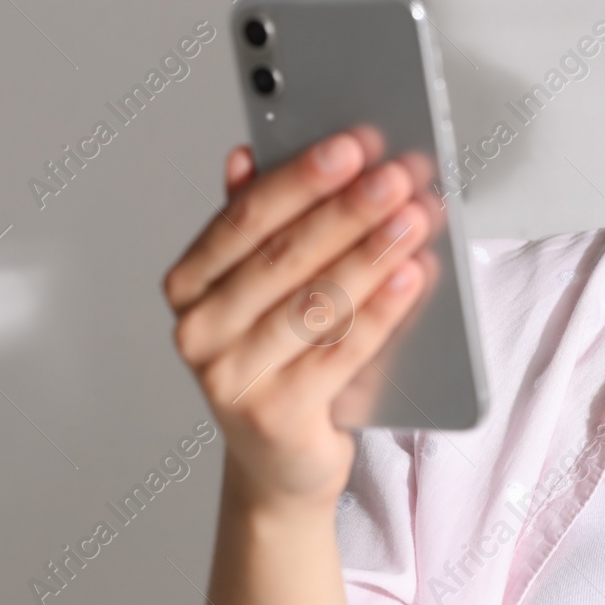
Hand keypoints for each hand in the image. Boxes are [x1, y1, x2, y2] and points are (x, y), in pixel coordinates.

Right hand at [163, 128, 442, 514]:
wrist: (282, 459)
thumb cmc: (280, 358)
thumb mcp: (264, 289)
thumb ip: (259, 225)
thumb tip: (247, 155)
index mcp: (190, 285)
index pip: (245, 218)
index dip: (301, 178)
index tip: (351, 145)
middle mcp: (199, 332)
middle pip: (283, 257)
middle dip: (348, 209)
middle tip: (396, 174)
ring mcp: (231, 379)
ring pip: (315, 302)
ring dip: (371, 253)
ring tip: (414, 217)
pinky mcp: (276, 416)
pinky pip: (340, 352)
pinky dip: (382, 309)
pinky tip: (413, 276)